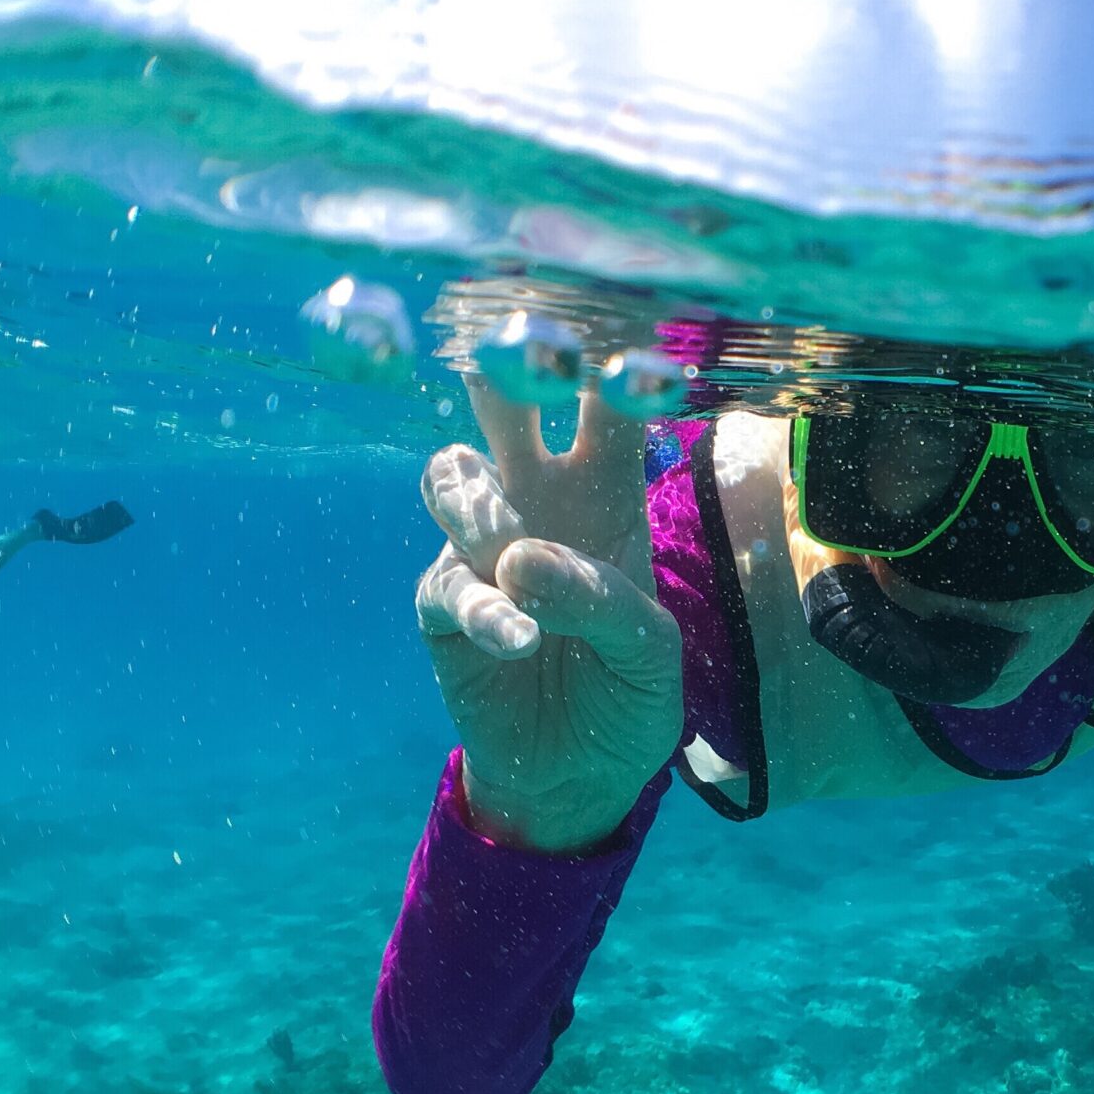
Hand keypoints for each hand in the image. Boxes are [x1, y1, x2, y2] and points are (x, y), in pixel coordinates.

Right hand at [415, 376, 682, 851]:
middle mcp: (539, 499)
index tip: (612, 320)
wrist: (582, 774)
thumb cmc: (629, 692)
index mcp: (607, 490)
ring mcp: (483, 547)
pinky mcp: (444, 603)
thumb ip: (603, 601)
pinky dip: (486, 610)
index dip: (605, 358)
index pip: (606, 403)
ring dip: (478, 501)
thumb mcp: (650, 653)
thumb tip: (521, 561)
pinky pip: (448, 584)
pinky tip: (521, 639)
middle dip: (502, 370)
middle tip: (507, 358)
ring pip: (451, 472)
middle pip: (505, 404)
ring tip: (514, 553)